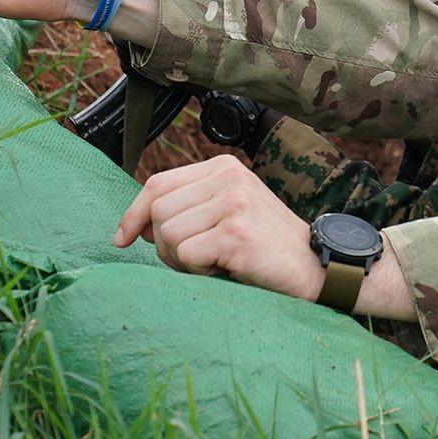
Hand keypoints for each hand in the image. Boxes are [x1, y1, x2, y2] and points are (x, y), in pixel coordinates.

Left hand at [113, 155, 325, 300]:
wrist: (314, 267)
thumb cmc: (266, 246)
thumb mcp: (229, 211)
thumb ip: (190, 207)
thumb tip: (133, 226)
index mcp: (223, 167)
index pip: (157, 184)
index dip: (133, 214)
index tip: (123, 239)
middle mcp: (228, 178)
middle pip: (158, 211)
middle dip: (163, 245)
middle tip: (194, 260)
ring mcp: (233, 203)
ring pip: (168, 234)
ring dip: (180, 261)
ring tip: (212, 264)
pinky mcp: (235, 233)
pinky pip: (186, 254)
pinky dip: (197, 271)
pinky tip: (224, 269)